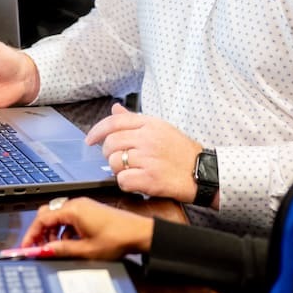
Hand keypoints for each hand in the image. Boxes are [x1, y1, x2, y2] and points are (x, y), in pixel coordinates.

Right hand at [21, 196, 152, 259]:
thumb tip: (44, 251)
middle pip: (48, 214)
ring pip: (59, 217)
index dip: (31, 234)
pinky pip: (70, 218)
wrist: (138, 233)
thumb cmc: (117, 238)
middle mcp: (77, 204)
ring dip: (53, 232)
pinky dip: (64, 231)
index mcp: (74, 210)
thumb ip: (61, 249)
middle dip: (41, 232)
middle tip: (38, 248)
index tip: (27, 247)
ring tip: (55, 248)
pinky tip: (70, 244)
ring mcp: (84, 207)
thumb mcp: (85, 249)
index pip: (42, 218)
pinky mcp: (90, 211)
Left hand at [85, 104, 206, 204]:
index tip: (89, 140)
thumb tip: (115, 109)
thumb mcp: (161, 128)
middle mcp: (148, 138)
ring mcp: (149, 158)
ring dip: (118, 170)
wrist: (202, 172)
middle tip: (118, 160)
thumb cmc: (181, 151)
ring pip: (114, 163)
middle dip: (109, 154)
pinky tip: (137, 182)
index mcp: (150, 124)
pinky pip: (123, 181)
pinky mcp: (150, 179)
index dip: (97, 131)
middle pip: (110, 143)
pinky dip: (126, 184)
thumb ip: (135, 120)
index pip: (114, 122)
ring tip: (133, 171)